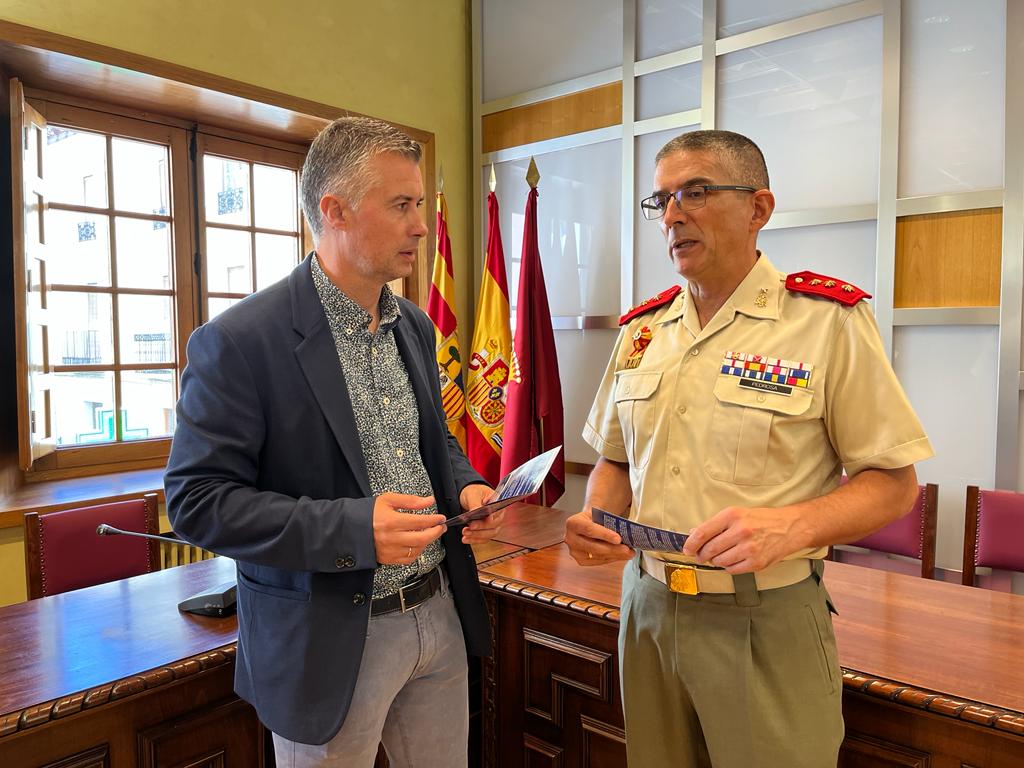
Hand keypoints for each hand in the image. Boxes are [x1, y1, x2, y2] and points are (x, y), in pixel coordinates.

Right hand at [373, 492, 446, 564]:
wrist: (351, 528)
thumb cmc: (369, 514)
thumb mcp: (388, 500)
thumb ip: (410, 501)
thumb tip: (429, 501)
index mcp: (391, 521)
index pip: (420, 522)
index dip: (434, 520)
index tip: (440, 518)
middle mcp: (392, 538)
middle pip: (422, 538)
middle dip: (436, 532)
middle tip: (440, 527)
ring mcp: (390, 550)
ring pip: (417, 550)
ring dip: (427, 542)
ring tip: (430, 534)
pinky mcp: (388, 559)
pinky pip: (409, 559)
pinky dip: (418, 552)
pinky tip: (419, 544)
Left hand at [458, 484, 501, 543]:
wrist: (469, 496)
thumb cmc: (474, 492)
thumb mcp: (473, 495)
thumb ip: (476, 504)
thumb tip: (477, 511)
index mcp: (498, 504)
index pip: (497, 514)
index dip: (489, 520)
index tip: (481, 522)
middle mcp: (498, 515)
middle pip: (494, 526)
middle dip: (480, 529)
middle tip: (470, 527)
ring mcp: (493, 524)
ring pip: (489, 534)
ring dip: (477, 536)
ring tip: (465, 533)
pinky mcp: (486, 530)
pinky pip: (483, 538)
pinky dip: (474, 540)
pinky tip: (466, 539)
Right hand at [565, 509, 633, 565]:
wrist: (586, 523)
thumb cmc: (595, 518)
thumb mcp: (599, 514)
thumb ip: (608, 523)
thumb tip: (626, 534)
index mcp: (573, 523)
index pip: (590, 529)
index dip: (604, 535)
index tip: (618, 539)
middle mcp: (570, 538)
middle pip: (594, 546)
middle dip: (613, 549)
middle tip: (628, 550)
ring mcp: (574, 551)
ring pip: (597, 556)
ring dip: (615, 555)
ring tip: (629, 553)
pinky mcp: (580, 560)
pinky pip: (598, 561)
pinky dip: (611, 559)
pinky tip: (621, 556)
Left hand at [682, 505, 809, 572]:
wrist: (789, 528)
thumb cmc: (761, 520)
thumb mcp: (738, 513)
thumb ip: (716, 524)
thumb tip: (694, 534)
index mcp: (732, 515)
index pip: (703, 532)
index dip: (691, 543)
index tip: (687, 549)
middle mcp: (740, 531)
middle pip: (709, 549)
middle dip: (701, 554)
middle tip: (700, 555)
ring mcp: (749, 548)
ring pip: (720, 561)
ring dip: (715, 561)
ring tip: (720, 555)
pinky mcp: (756, 563)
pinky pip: (732, 570)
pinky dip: (728, 567)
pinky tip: (732, 560)